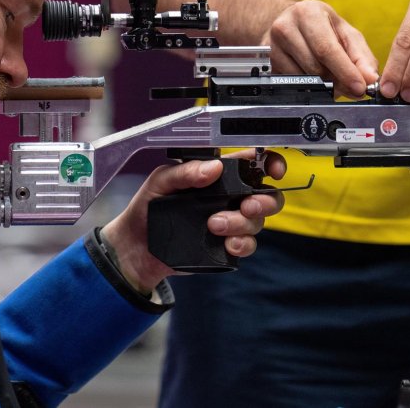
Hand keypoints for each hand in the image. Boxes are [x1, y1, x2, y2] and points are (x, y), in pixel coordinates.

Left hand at [100, 149, 286, 292]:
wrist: (136, 247)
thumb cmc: (147, 207)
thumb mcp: (160, 181)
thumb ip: (185, 172)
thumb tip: (213, 168)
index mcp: (216, 175)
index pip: (252, 163)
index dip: (270, 163)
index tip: (273, 170)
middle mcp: (228, 197)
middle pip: (266, 195)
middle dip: (264, 200)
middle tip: (246, 206)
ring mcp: (229, 221)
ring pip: (257, 221)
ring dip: (242, 223)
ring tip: (214, 225)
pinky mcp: (225, 245)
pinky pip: (248, 245)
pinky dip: (242, 244)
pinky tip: (227, 244)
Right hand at [264, 0, 378, 98]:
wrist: (291, 24)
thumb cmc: (322, 28)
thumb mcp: (346, 35)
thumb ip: (362, 57)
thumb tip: (370, 79)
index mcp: (308, 13)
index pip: (327, 49)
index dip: (345, 71)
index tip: (360, 87)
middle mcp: (286, 26)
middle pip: (315, 67)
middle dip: (337, 82)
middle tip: (350, 87)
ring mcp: (273, 45)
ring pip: (304, 78)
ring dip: (323, 85)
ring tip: (331, 76)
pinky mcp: (269, 63)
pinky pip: (294, 84)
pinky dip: (309, 86)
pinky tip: (314, 75)